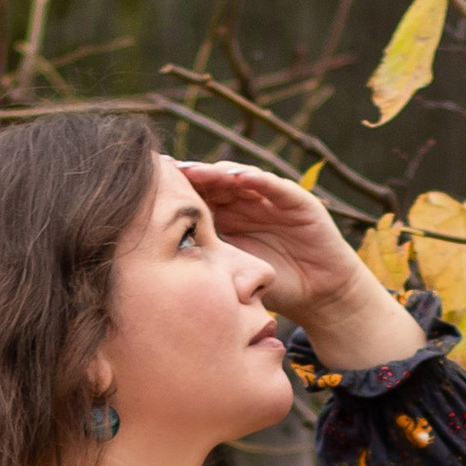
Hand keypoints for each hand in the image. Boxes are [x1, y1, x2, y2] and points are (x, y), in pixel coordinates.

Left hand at [176, 161, 423, 369]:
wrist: (319, 296)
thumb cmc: (275, 287)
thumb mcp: (232, 274)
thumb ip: (206, 264)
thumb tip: (157, 273)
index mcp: (229, 219)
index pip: (199, 199)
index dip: (176, 193)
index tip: (147, 189)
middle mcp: (248, 204)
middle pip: (215, 183)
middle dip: (191, 176)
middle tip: (165, 170)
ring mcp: (272, 199)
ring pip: (240, 179)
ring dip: (217, 173)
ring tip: (195, 170)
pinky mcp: (297, 201)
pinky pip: (274, 186)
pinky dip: (256, 179)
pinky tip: (236, 177)